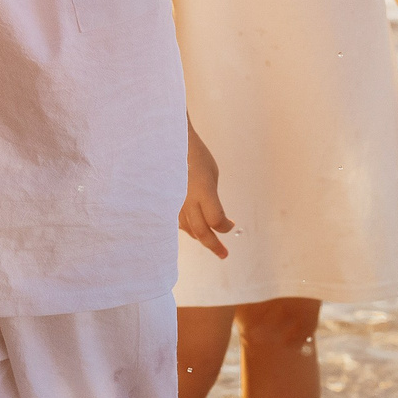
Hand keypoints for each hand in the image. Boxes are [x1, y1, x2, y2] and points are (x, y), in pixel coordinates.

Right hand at [180, 125, 233, 259]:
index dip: (226, 227)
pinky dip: (186, 226)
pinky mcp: (164, 203)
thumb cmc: (194, 155)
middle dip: (215, 246)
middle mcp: (186, 200)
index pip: (217, 221)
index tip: (232, 223)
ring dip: (200, 236)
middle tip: (224, 255)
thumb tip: (213, 218)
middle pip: (202, 233)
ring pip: (188, 229)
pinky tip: (193, 227)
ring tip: (210, 240)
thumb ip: (211, 198)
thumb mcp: (211, 174)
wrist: (167, 141)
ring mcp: (173, 202)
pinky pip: (176, 221)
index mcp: (203, 190)